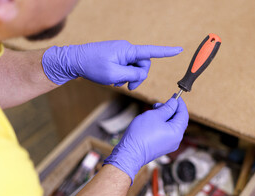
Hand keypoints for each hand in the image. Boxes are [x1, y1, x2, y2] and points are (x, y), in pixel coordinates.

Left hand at [42, 40, 182, 89]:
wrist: (75, 60)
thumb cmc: (93, 66)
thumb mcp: (114, 74)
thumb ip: (133, 74)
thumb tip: (142, 73)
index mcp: (128, 50)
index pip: (151, 51)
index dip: (166, 52)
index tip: (179, 50)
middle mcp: (127, 49)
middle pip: (143, 64)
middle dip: (139, 77)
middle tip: (129, 86)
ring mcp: (121, 52)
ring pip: (135, 67)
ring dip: (130, 77)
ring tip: (118, 82)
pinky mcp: (117, 56)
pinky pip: (127, 66)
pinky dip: (124, 74)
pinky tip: (114, 79)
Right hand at [103, 97, 188, 182]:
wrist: (130, 153)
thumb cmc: (141, 134)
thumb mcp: (155, 115)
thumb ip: (167, 108)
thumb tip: (174, 103)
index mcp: (177, 132)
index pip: (183, 114)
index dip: (180, 103)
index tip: (175, 96)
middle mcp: (176, 140)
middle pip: (178, 120)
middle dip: (170, 110)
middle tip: (158, 105)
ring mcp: (169, 144)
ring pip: (171, 126)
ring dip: (164, 116)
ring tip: (153, 112)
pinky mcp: (162, 147)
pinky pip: (166, 132)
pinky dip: (162, 124)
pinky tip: (152, 121)